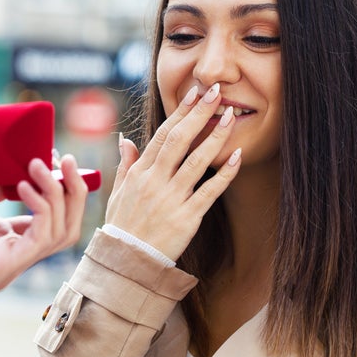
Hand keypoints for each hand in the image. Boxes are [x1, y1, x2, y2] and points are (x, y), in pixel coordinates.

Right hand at [106, 84, 241, 260]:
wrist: (127, 264)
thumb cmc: (123, 228)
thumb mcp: (118, 193)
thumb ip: (126, 164)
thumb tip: (125, 139)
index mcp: (139, 173)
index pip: (161, 134)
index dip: (180, 112)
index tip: (194, 93)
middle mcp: (155, 182)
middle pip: (179, 140)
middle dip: (199, 114)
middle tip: (217, 92)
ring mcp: (171, 199)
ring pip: (196, 161)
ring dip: (216, 136)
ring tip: (231, 116)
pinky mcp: (187, 218)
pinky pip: (210, 191)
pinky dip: (226, 173)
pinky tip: (238, 156)